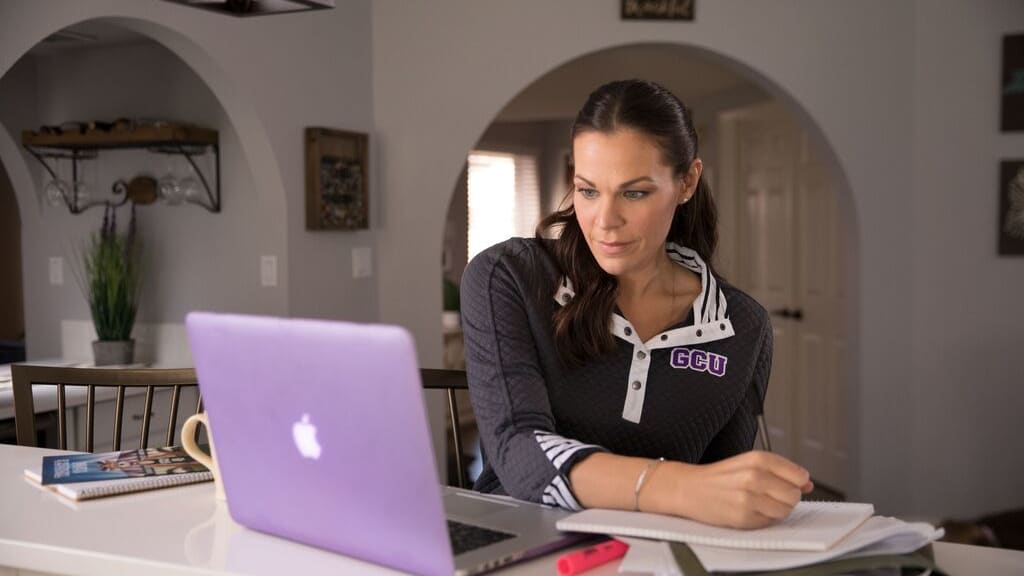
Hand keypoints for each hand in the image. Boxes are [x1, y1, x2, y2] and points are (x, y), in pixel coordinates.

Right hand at [649, 451, 812, 528]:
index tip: (788, 484)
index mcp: (758, 459)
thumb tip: (807, 484)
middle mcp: (754, 476)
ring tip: (759, 503)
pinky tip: (749, 511)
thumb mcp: (749, 464)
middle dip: (786, 498)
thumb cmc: (719, 477)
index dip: (797, 483)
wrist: (689, 488)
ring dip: (776, 510)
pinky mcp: (743, 517)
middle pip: (794, 494)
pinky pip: (769, 522)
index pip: (799, 475)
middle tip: (770, 495)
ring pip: (785, 511)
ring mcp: (748, 498)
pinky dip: (763, 519)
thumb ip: (780, 471)